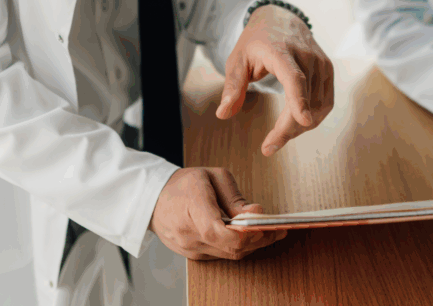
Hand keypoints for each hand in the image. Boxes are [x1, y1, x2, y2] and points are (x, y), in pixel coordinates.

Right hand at [150, 167, 285, 260]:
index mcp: (192, 208)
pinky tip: (251, 237)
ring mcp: (190, 247)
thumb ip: (234, 197)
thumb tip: (255, 213)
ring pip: (229, 254)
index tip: (262, 225)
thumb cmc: (184, 184)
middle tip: (278, 229)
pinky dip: (239, 247)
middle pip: (229, 246)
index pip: (218, 231)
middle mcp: (189, 233)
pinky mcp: (194, 255)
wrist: (154, 199)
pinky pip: (222, 255)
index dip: (243, 234)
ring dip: (252, 245)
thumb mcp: (212, 177)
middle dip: (258, 240)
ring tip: (270, 232)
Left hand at [218, 4, 334, 155]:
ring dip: (300, 127)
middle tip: (268, 147)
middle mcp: (306, 56)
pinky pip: (326, 102)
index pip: (295, 78)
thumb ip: (232, 86)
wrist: (280, 19)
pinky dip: (313, 117)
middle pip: (305, 99)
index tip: (303, 121)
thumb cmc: (256, 41)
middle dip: (289, 128)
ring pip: (318, 106)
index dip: (299, 100)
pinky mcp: (328, 70)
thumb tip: (222, 114)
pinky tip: (296, 124)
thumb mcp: (237, 59)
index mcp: (281, 51)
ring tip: (278, 136)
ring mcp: (321, 63)